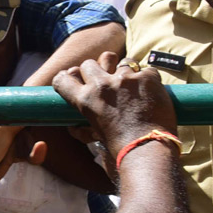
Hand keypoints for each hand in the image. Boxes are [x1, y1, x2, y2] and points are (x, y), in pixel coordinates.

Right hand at [52, 52, 175, 159]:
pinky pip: (146, 69)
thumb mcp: (94, 136)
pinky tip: (150, 93)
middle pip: (89, 63)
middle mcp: (101, 86)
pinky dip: (148, 80)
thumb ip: (82, 127)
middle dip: (97, 70)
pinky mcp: (146, 77)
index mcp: (85, 100)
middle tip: (107, 82)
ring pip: (121, 62)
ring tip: (133, 88)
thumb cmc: (121, 147)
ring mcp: (125, 79)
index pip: (63, 78)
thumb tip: (73, 125)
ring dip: (126, 73)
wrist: (149, 150)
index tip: (76, 80)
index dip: (68, 78)